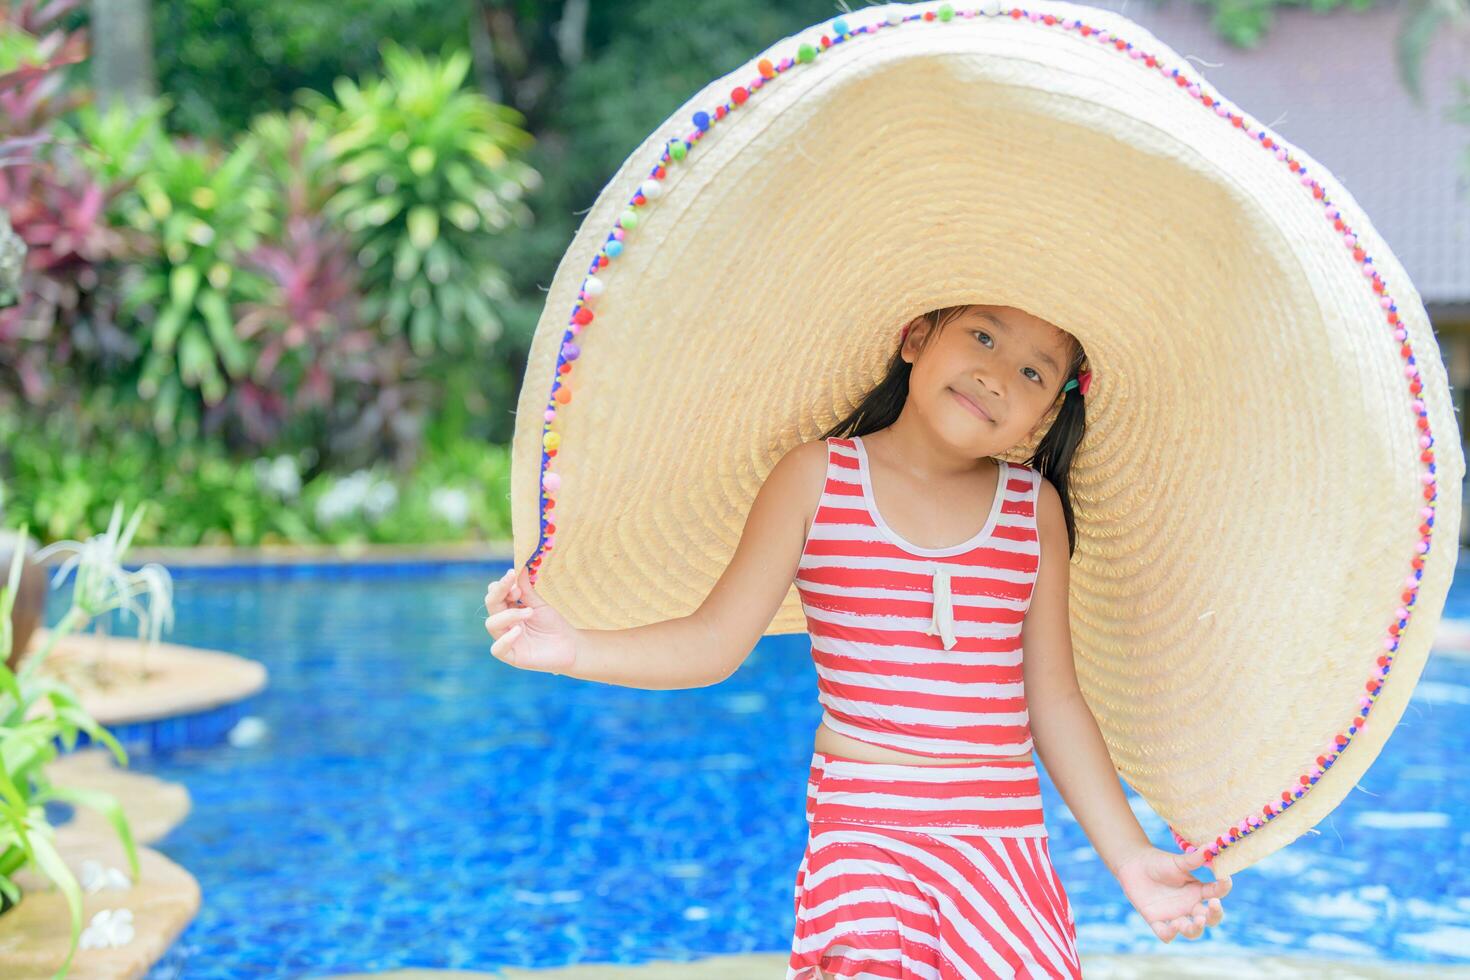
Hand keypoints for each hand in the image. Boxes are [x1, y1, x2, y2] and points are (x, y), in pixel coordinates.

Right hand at [484, 565, 577, 673]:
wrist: (570, 645)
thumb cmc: (553, 623)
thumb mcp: (540, 604)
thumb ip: (527, 589)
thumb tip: (520, 566)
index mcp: (509, 608)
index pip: (495, 594)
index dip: (501, 585)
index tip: (513, 576)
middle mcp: (504, 623)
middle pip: (491, 605)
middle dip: (500, 593)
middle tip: (517, 590)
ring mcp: (506, 639)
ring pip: (492, 624)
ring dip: (508, 615)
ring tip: (529, 612)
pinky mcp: (512, 656)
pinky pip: (497, 649)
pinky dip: (505, 639)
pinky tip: (517, 631)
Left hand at [1112, 843, 1230, 942]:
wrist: (1133, 865)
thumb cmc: (1159, 863)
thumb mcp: (1177, 862)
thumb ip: (1194, 859)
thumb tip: (1211, 846)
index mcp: (1198, 891)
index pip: (1217, 893)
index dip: (1223, 887)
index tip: (1225, 879)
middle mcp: (1189, 906)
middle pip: (1210, 919)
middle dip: (1214, 916)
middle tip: (1212, 907)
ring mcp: (1175, 915)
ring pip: (1191, 931)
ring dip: (1194, 929)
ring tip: (1192, 921)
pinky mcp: (1156, 920)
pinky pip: (1165, 934)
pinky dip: (1170, 934)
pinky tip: (1173, 926)